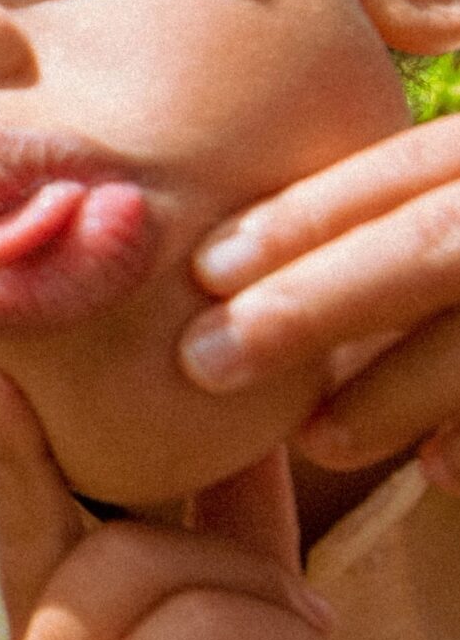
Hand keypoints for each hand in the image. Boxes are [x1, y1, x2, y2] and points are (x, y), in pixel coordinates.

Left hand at [180, 117, 459, 481]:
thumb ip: (423, 167)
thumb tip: (291, 197)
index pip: (405, 172)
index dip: (305, 216)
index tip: (205, 268)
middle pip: (436, 243)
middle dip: (314, 302)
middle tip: (203, 361)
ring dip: (394, 390)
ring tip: (313, 438)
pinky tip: (441, 472)